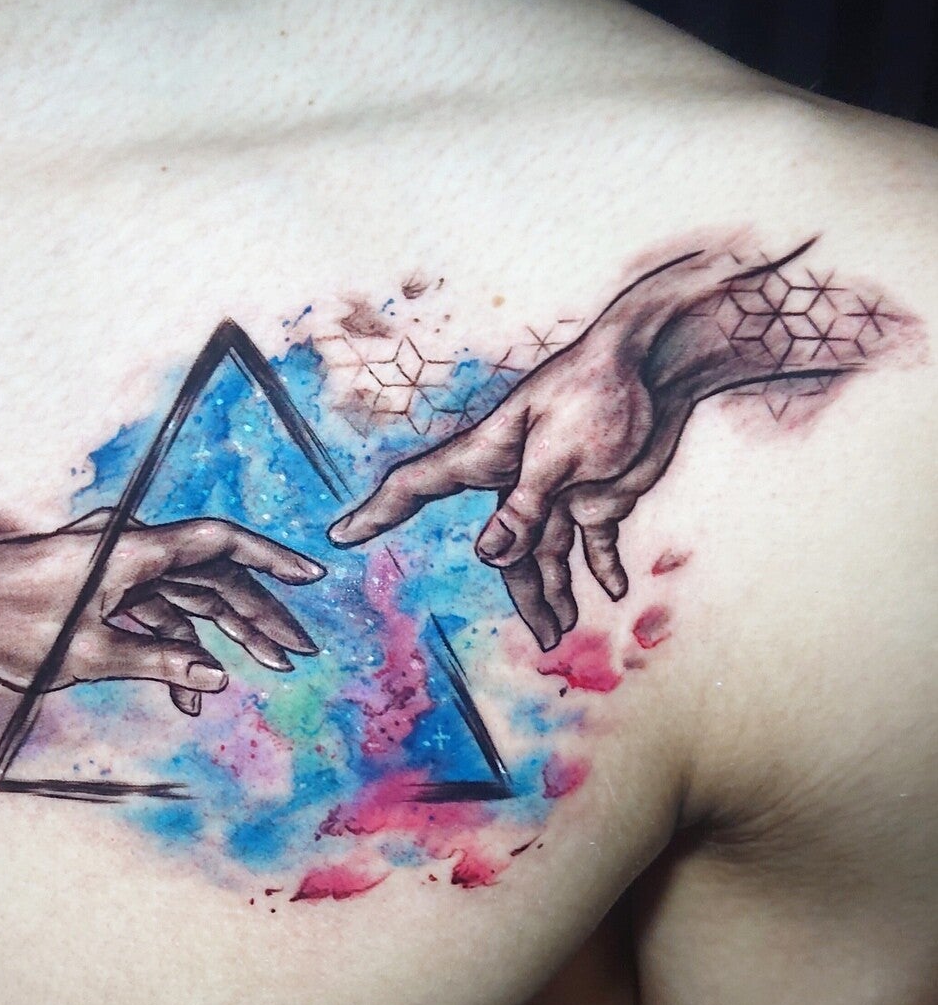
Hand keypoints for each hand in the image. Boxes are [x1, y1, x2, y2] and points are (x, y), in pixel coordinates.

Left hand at [0, 510, 325, 714]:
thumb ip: (158, 666)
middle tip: (298, 652)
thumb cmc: (7, 629)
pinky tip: (192, 694)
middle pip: (212, 576)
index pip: (220, 542)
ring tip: (263, 673)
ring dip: (220, 638)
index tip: (313, 576)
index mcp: (132, 549)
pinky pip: (153, 615)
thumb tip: (216, 679)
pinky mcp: (99, 591)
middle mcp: (128, 550)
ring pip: (187, 598)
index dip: (272, 560)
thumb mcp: (88, 656)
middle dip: (258, 616)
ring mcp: (113, 570)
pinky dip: (173, 648)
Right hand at [328, 250, 727, 649]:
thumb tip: (487, 557)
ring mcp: (557, 487)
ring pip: (548, 552)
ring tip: (565, 631)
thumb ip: (525, 509)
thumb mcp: (559, 455)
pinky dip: (602, 565)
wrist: (662, 364)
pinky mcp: (596, 489)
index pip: (420, 485)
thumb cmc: (601, 394)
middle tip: (545, 640)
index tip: (340, 536)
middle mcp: (517, 478)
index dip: (378, 512)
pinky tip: (614, 591)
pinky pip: (592, 540)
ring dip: (559, 591)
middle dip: (524, 595)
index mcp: (491, 455)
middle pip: (506, 548)